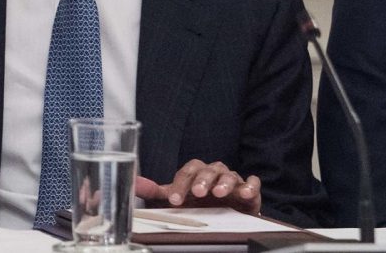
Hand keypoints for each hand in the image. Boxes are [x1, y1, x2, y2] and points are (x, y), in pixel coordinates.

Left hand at [135, 159, 260, 213]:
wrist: (224, 216)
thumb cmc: (197, 203)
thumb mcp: (176, 198)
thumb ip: (155, 191)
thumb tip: (133, 182)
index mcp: (195, 172)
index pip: (186, 172)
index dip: (180, 185)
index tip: (175, 200)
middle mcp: (213, 173)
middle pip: (208, 170)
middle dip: (202, 180)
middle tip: (197, 192)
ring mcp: (232, 181)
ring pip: (228, 175)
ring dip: (224, 182)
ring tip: (219, 193)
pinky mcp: (249, 191)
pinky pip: (252, 183)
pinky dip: (250, 186)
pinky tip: (245, 192)